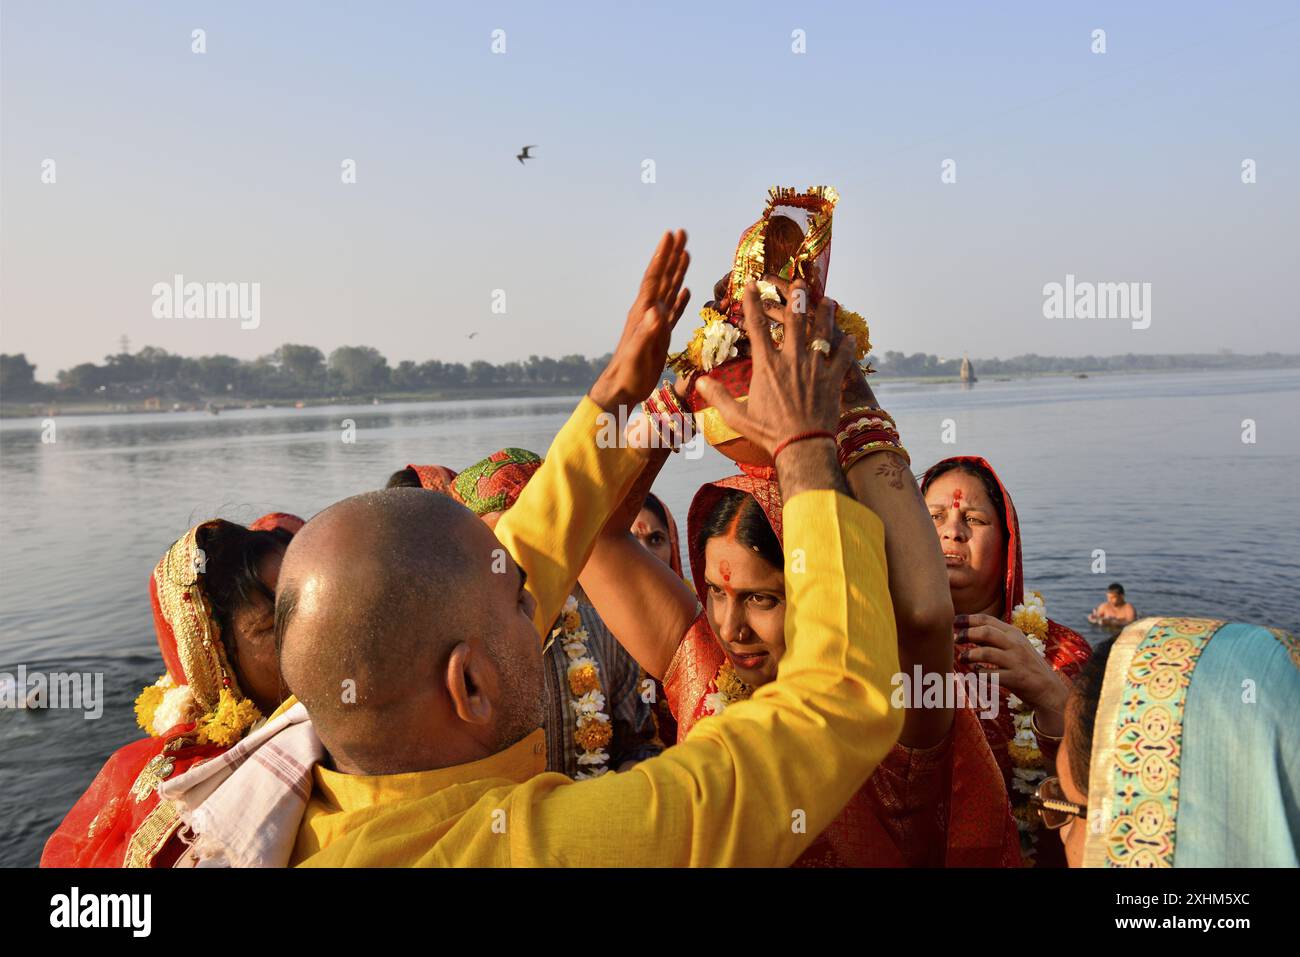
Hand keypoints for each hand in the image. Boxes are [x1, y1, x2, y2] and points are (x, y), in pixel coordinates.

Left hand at [590, 231, 690, 411]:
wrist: (621, 388)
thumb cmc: (628, 373)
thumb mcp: (638, 353)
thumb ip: (648, 331)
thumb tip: (658, 309)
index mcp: (643, 312)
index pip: (654, 277)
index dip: (663, 256)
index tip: (671, 234)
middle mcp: (649, 312)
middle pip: (662, 277)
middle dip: (672, 255)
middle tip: (682, 232)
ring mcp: (654, 322)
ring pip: (669, 290)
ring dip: (677, 271)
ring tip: (686, 252)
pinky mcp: (660, 335)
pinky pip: (673, 311)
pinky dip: (680, 298)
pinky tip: (686, 290)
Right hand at [695, 279, 853, 458]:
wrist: (802, 447)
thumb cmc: (768, 433)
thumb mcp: (736, 417)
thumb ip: (718, 396)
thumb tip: (699, 381)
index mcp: (767, 365)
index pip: (757, 326)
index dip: (753, 302)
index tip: (752, 284)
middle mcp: (792, 360)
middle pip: (795, 320)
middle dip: (796, 297)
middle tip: (798, 281)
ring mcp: (815, 368)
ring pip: (822, 332)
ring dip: (825, 314)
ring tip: (829, 301)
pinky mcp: (833, 380)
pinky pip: (843, 357)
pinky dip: (847, 346)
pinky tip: (850, 337)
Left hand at [955, 613, 1069, 718]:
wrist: (1049, 689)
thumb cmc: (1025, 666)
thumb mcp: (1014, 646)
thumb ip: (994, 638)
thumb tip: (966, 632)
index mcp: (1014, 633)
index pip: (987, 619)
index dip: (967, 619)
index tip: (953, 622)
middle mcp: (1016, 644)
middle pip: (985, 632)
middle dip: (966, 634)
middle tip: (955, 640)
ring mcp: (1017, 661)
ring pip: (986, 652)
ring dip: (970, 655)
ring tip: (962, 658)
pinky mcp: (1017, 678)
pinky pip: (992, 674)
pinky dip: (979, 673)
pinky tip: (976, 673)